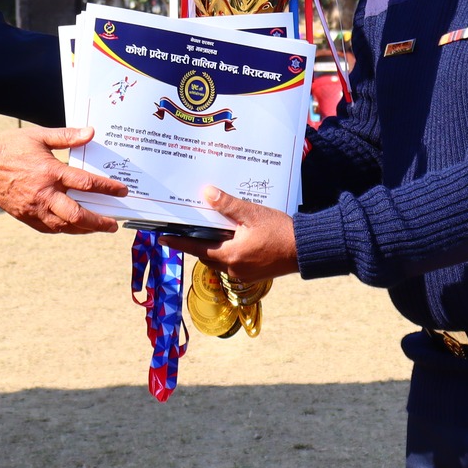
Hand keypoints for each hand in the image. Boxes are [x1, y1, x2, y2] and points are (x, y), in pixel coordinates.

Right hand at [0, 127, 123, 233]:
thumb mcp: (39, 136)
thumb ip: (66, 136)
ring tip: (98, 228)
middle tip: (113, 223)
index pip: (86, 183)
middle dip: (99, 221)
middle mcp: (44, 194)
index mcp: (50, 172)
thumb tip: (90, 132)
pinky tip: (74, 227)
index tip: (122, 191)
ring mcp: (33, 208)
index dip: (107, 188)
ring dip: (84, 229)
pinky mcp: (24, 216)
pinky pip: (49, 228)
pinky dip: (64, 229)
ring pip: (64, 226)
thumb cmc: (10, 147)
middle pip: (77, 214)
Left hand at [163, 186, 298, 282]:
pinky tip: (232, 238)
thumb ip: (228, 205)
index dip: (178, 242)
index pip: (195, 247)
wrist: (306, 249)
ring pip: (219, 259)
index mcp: (230, 255)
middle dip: (195, 243)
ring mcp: (244, 273)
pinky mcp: (254, 274)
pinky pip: (232, 262)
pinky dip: (227, 251)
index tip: (162, 238)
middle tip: (184, 229)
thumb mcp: (252, 213)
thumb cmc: (280, 231)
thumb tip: (207, 193)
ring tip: (208, 230)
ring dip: (212, 247)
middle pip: (206, 254)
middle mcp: (233, 268)